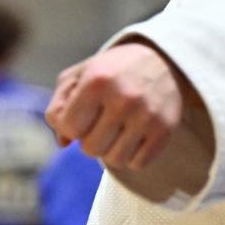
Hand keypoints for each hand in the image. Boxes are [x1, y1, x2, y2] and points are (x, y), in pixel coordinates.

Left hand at [47, 41, 184, 169]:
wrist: (163, 60)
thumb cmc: (113, 71)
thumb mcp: (80, 74)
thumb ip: (60, 105)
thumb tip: (63, 141)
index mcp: (97, 81)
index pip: (69, 128)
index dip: (68, 126)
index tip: (78, 117)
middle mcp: (123, 98)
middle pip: (90, 149)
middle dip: (90, 139)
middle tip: (100, 124)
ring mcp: (147, 115)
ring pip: (115, 160)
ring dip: (111, 149)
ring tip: (116, 130)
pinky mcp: (165, 129)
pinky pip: (138, 163)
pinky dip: (132, 155)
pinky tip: (134, 136)